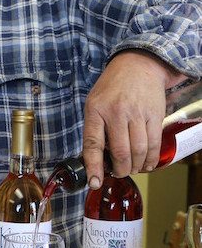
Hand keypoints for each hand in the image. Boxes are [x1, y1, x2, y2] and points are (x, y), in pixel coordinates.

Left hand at [82, 51, 186, 186]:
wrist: (137, 65)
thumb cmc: (113, 87)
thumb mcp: (94, 103)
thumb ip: (94, 128)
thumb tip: (95, 159)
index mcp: (96, 110)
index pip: (93, 144)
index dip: (94, 167)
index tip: (94, 182)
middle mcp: (116, 112)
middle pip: (120, 152)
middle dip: (120, 170)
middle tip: (119, 173)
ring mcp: (137, 113)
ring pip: (138, 151)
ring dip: (136, 166)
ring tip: (133, 168)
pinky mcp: (154, 114)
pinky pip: (154, 143)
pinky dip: (151, 159)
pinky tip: (147, 164)